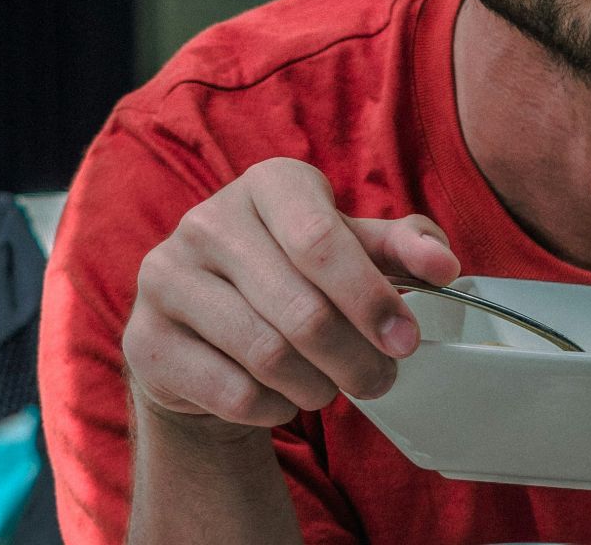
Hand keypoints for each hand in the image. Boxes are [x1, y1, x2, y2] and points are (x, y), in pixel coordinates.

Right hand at [122, 158, 460, 439]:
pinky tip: (282, 398)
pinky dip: (273, 407)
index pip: (321, 240)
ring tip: (332, 388)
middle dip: (356, 358)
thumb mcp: (352, 250)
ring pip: (267, 356)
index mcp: (268, 183)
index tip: (407, 341)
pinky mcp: (145, 339)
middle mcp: (208, 220)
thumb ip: (403, 249)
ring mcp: (166, 278)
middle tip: (382, 380)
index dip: (370, 298)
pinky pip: (231, 392)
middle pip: (301, 309)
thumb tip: (445, 266)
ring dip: (317, 386)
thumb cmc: (295, 278)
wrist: (207, 333)